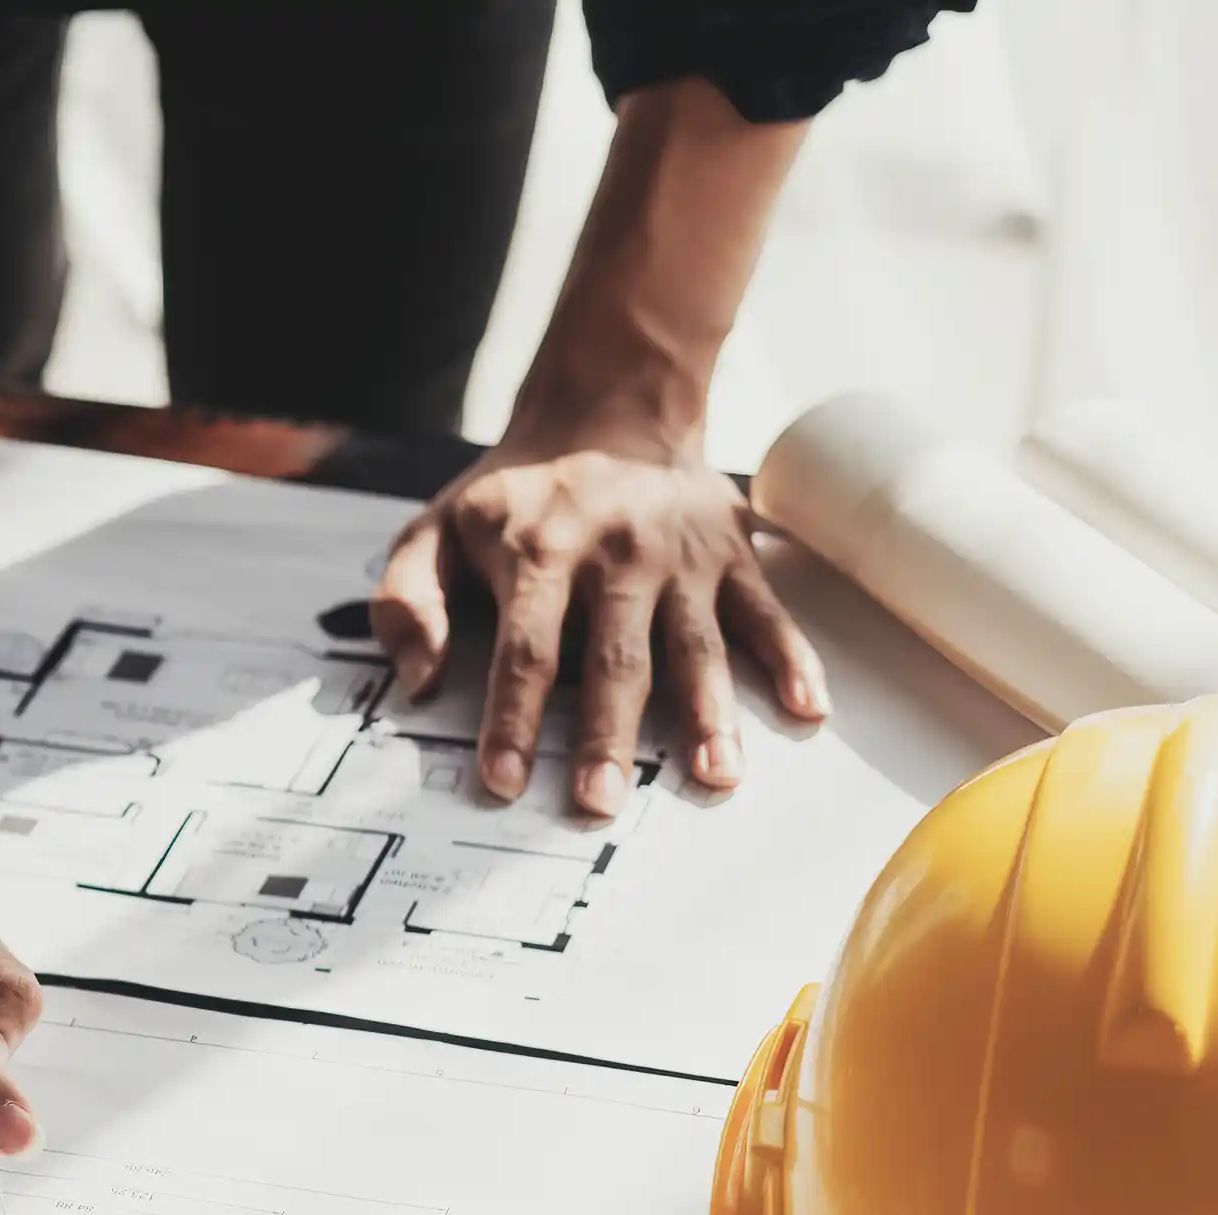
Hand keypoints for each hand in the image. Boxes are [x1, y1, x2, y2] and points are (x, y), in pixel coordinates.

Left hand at [373, 429, 830, 818]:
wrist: (610, 407)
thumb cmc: (516, 492)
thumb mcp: (438, 527)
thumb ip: (409, 600)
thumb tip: (417, 681)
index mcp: (539, 551)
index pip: (524, 650)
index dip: (511, 719)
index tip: (503, 781)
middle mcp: (615, 554)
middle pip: (612, 660)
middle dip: (607, 736)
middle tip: (600, 803)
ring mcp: (681, 557)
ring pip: (696, 645)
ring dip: (709, 714)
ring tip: (715, 776)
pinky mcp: (731, 553)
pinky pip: (766, 611)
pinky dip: (792, 658)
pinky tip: (808, 708)